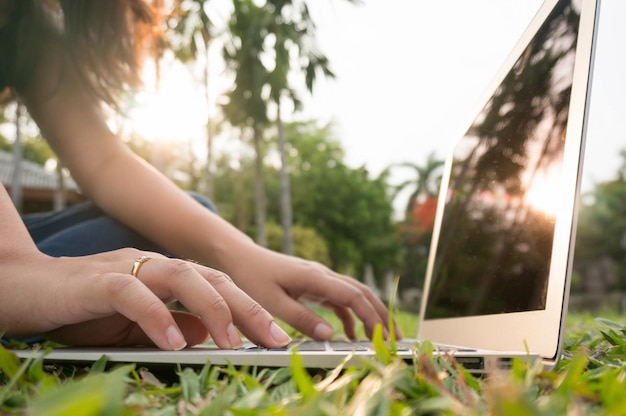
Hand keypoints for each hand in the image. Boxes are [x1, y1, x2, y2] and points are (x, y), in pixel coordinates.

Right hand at [1, 248, 291, 349]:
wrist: (23, 289)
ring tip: (233, 343)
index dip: (250, 309)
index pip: (218, 286)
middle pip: (211, 278)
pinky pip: (132, 294)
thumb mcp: (136, 324)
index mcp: (166, 275)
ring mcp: (126, 269)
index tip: (277, 338)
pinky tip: (173, 342)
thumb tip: (208, 336)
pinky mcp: (96, 281)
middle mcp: (153, 265)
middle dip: (247, 309)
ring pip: (181, 276)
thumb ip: (172, 324)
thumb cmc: (81, 308)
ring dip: (212, 309)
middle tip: (274, 340)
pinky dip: (156, 316)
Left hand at [223, 246, 401, 340]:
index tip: (383, 336)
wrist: (243, 258)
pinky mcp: (315, 284)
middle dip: (381, 316)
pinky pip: (341, 300)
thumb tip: (330, 337)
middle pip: (362, 293)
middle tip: (396, 339)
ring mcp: (321, 278)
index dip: (371, 316)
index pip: (353, 296)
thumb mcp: (273, 302)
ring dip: (371, 314)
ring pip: (355, 295)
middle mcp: (323, 275)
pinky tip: (353, 335)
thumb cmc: (253, 278)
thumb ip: (301, 319)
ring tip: (383, 338)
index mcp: (315, 277)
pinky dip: (351, 316)